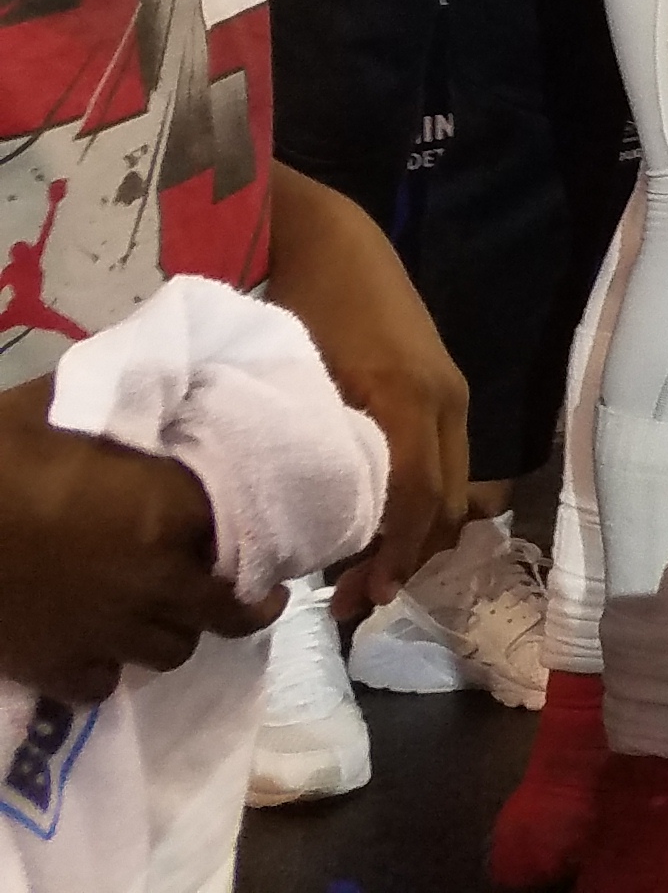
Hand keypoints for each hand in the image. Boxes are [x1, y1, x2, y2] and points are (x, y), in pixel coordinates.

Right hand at [0, 380, 264, 702]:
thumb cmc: (3, 458)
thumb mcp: (64, 408)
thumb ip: (125, 401)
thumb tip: (159, 375)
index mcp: (169, 510)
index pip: (239, 530)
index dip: (245, 532)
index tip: (250, 532)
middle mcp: (155, 580)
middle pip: (220, 611)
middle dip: (233, 602)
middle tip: (240, 592)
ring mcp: (107, 632)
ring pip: (171, 651)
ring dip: (172, 631)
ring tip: (166, 614)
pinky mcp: (55, 668)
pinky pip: (103, 684)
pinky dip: (107, 669)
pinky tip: (100, 647)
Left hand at [262, 169, 465, 612]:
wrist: (333, 239)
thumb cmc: (305, 307)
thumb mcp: (303, 381)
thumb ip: (317, 449)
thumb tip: (304, 526)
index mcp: (413, 398)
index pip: (418, 497)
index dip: (394, 554)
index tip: (359, 599)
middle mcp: (448, 400)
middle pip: (445, 501)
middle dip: (408, 557)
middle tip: (354, 603)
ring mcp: (452, 393)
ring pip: (450, 485)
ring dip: (415, 534)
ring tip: (363, 574)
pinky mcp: (443, 389)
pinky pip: (443, 462)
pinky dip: (419, 502)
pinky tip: (379, 524)